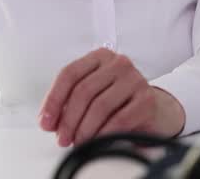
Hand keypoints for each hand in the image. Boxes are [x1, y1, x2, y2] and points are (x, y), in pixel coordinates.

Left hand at [38, 48, 185, 146]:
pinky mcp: (147, 99)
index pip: (70, 73)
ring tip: (78, 142)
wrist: (153, 110)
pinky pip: (120, 120)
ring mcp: (135, 79)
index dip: (54, 99)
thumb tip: (49, 121)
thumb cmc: (118, 102)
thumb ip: (69, 102)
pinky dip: (104, 134)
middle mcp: (118, 63)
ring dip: (84, 129)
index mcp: (100, 57)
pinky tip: (97, 142)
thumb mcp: (93, 94)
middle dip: (68, 119)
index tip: (46, 122)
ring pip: (100, 105)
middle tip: (62, 138)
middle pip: (84, 90)